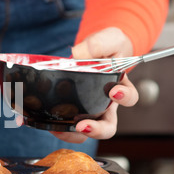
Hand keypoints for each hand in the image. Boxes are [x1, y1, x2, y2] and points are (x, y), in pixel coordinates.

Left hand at [50, 27, 138, 142]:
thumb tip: (79, 53)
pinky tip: (45, 123)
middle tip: (84, 126)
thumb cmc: (106, 47)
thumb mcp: (108, 39)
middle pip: (108, 127)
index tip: (113, 91)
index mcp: (119, 87)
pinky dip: (57, 128)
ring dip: (74, 134)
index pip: (129, 98)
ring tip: (61, 129)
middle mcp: (105, 105)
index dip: (124, 98)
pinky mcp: (71, 110)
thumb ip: (98, 44)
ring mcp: (88, 110)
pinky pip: (66, 125)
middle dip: (97, 130)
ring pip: (85, 132)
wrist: (93, 50)